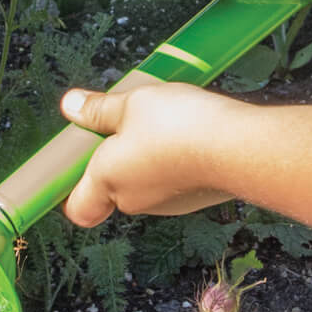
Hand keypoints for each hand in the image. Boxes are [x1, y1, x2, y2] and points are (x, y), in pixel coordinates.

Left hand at [59, 82, 237, 226]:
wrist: (240, 148)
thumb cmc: (180, 126)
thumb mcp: (131, 103)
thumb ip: (100, 108)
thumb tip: (72, 104)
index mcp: (107, 181)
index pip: (78, 208)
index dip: (73, 190)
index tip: (77, 163)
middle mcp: (134, 200)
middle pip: (113, 188)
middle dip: (118, 158)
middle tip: (127, 123)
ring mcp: (168, 204)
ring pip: (147, 181)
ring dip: (151, 156)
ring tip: (164, 122)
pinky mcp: (196, 199)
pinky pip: (176, 180)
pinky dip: (179, 161)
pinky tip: (191, 133)